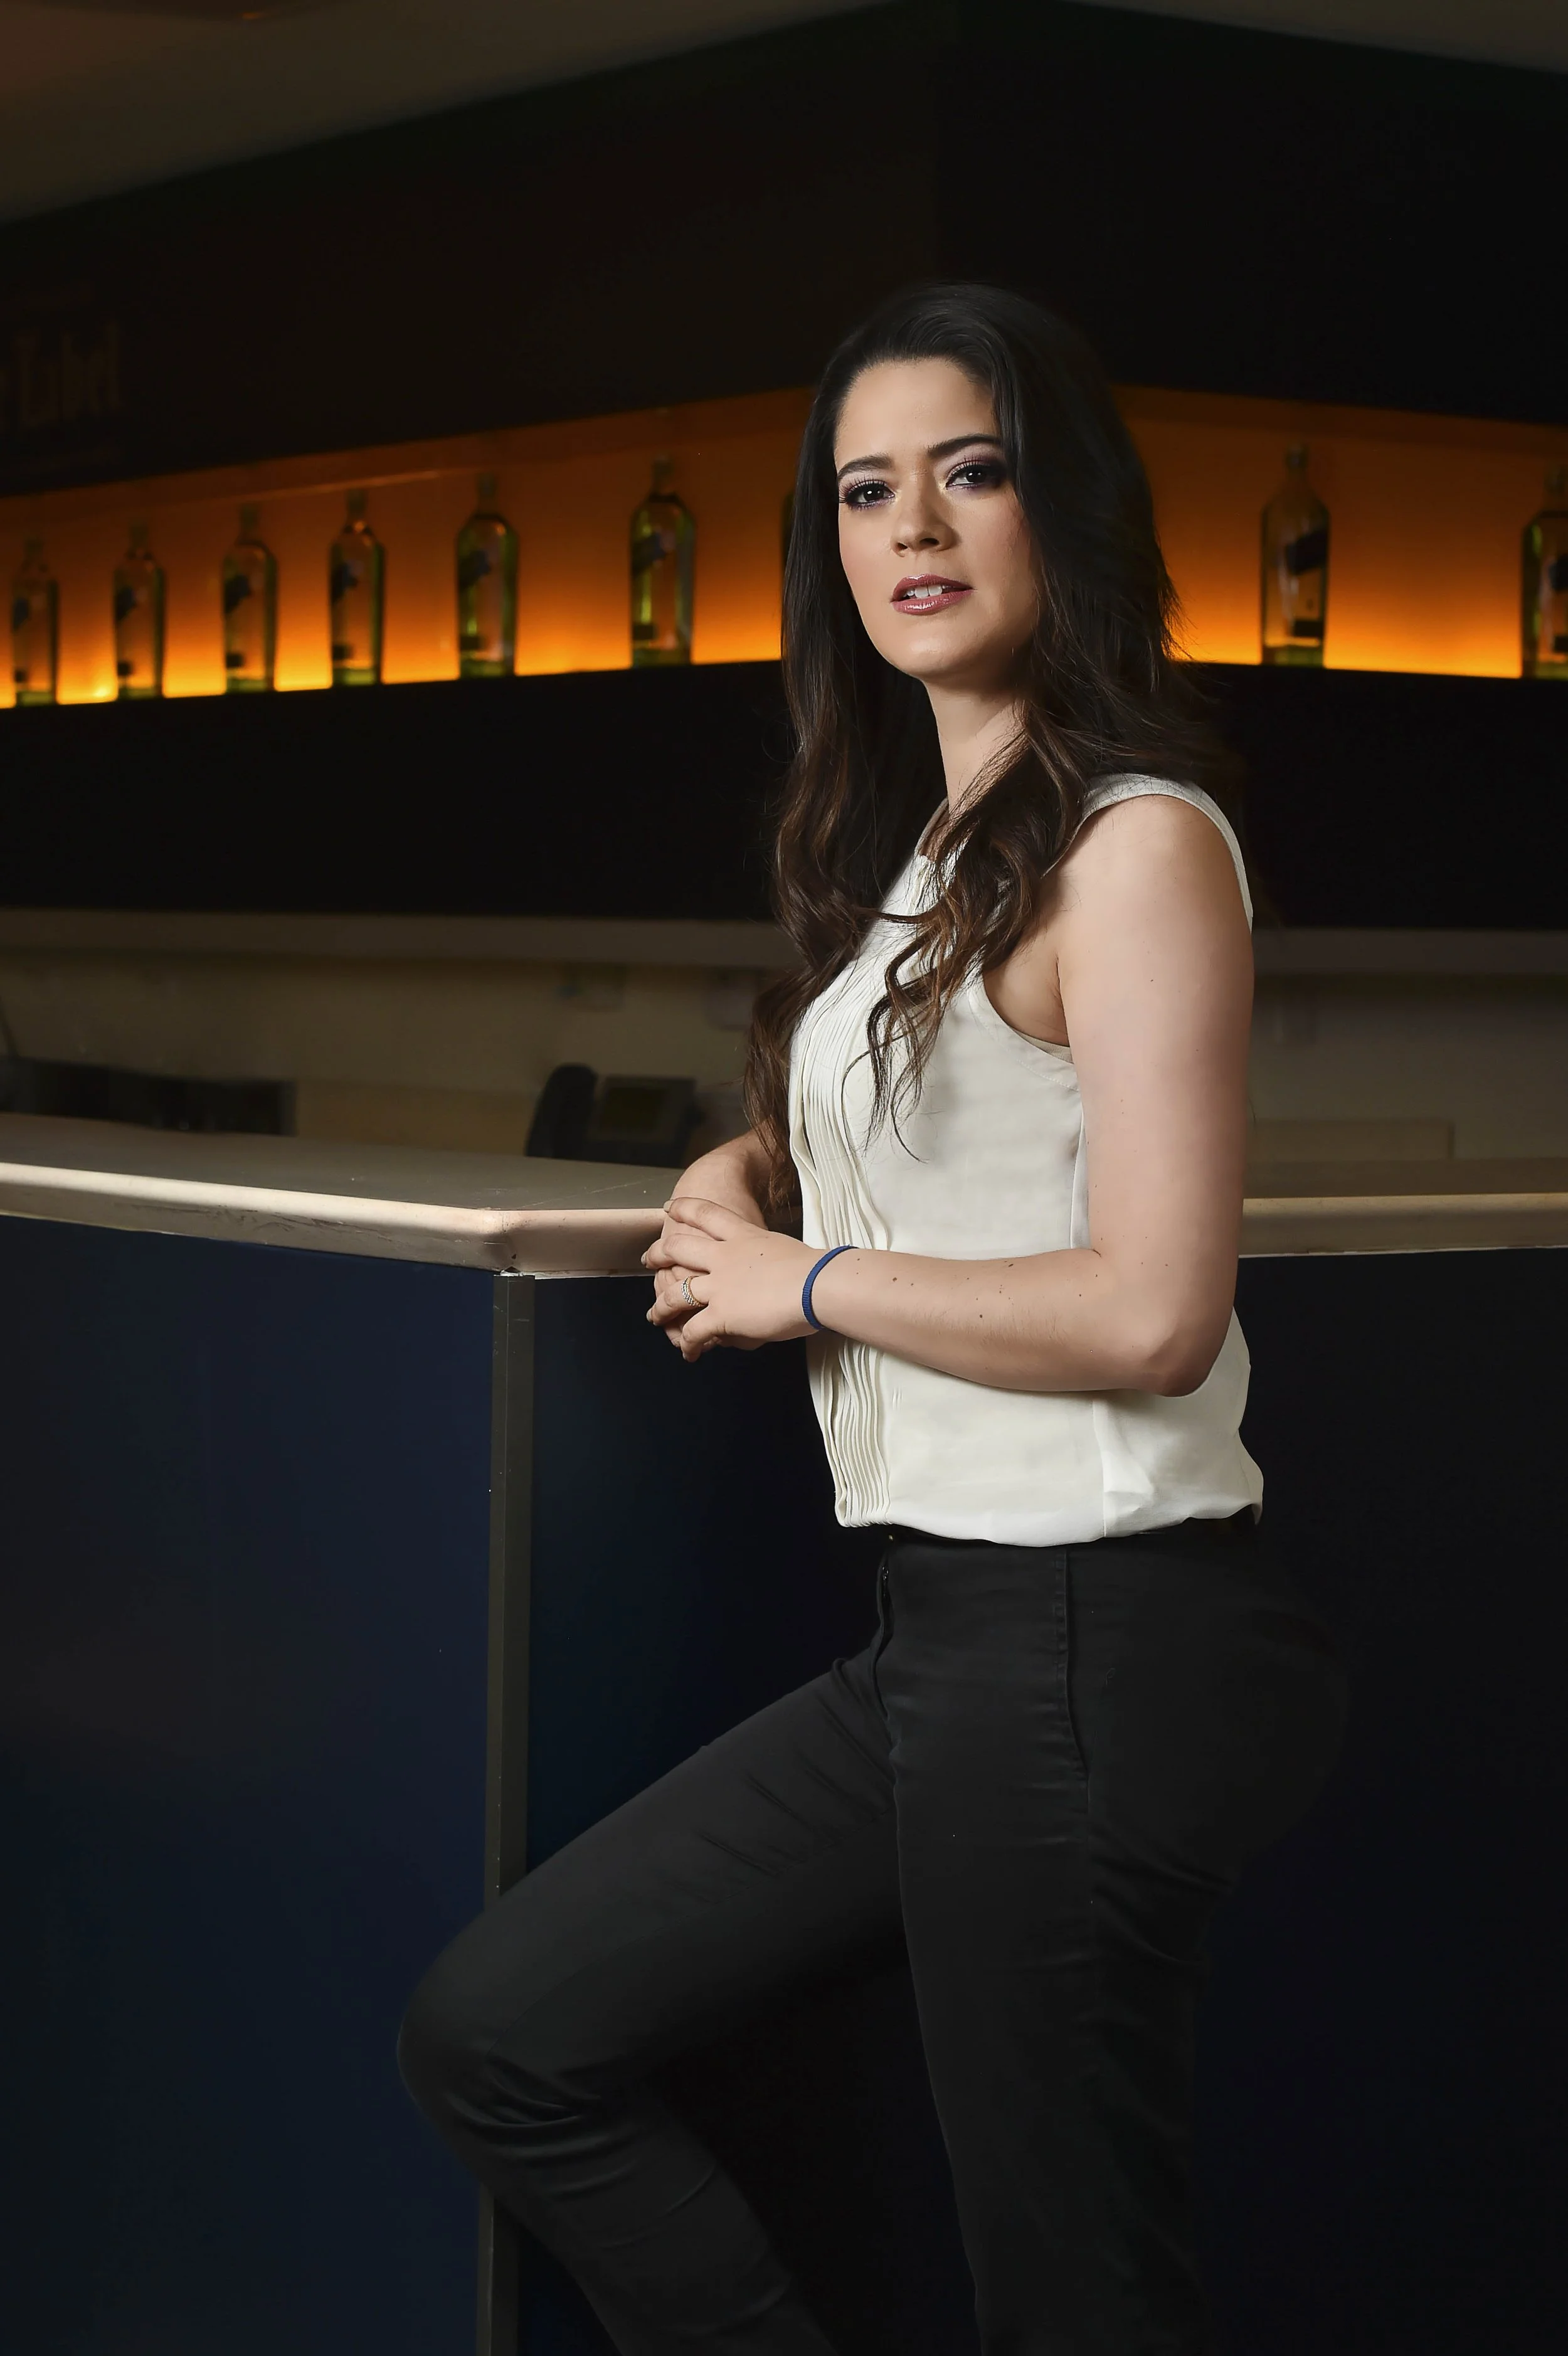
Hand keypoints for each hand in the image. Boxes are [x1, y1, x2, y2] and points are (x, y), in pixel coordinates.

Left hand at [642, 1196, 821, 1360]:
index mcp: (743, 1236)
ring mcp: (719, 1286)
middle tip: (649, 1260)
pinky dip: (687, 1344)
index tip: (669, 1208)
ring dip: (661, 1308)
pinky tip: (688, 1352)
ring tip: (655, 1317)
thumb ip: (770, 1258)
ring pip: (675, 1295)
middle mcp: (724, 1257)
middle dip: (658, 1254)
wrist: (818, 1284)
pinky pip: (693, 1331)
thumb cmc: (817, 1268)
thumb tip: (772, 1274)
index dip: (684, 1209)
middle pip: (677, 1248)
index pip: (706, 1214)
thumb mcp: (786, 1250)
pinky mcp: (721, 1314)